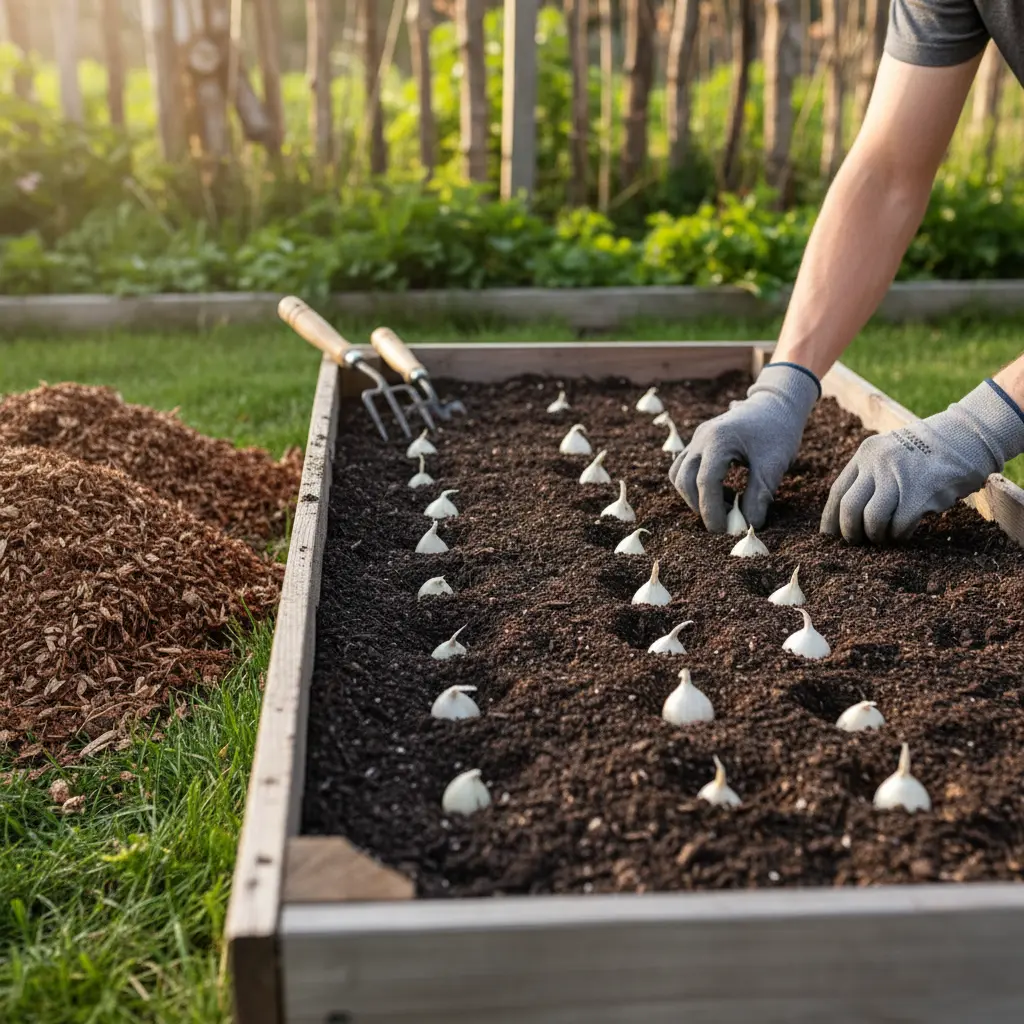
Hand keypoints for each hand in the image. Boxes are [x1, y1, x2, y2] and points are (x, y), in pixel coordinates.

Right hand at [669, 363, 820, 531]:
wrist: (777, 402)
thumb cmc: (779, 431)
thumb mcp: (774, 465)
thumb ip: (759, 496)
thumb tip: (748, 525)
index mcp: (719, 441)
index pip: (705, 482)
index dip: (711, 511)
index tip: (724, 531)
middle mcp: (701, 438)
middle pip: (683, 480)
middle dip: (699, 506)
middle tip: (723, 522)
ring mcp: (696, 438)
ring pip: (678, 474)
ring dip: (693, 495)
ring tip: (722, 505)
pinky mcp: (698, 441)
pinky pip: (684, 466)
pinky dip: (695, 484)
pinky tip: (720, 491)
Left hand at [821, 380, 1023, 542]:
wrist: (966, 437)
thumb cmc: (926, 454)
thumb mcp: (889, 453)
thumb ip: (869, 475)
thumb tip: (848, 516)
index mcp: (866, 454)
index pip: (837, 491)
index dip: (831, 518)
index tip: (829, 536)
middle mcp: (878, 464)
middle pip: (849, 507)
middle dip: (850, 532)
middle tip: (857, 542)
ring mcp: (899, 477)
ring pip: (872, 519)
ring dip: (876, 535)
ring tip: (883, 538)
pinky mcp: (920, 493)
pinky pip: (899, 525)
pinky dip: (899, 534)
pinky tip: (904, 532)